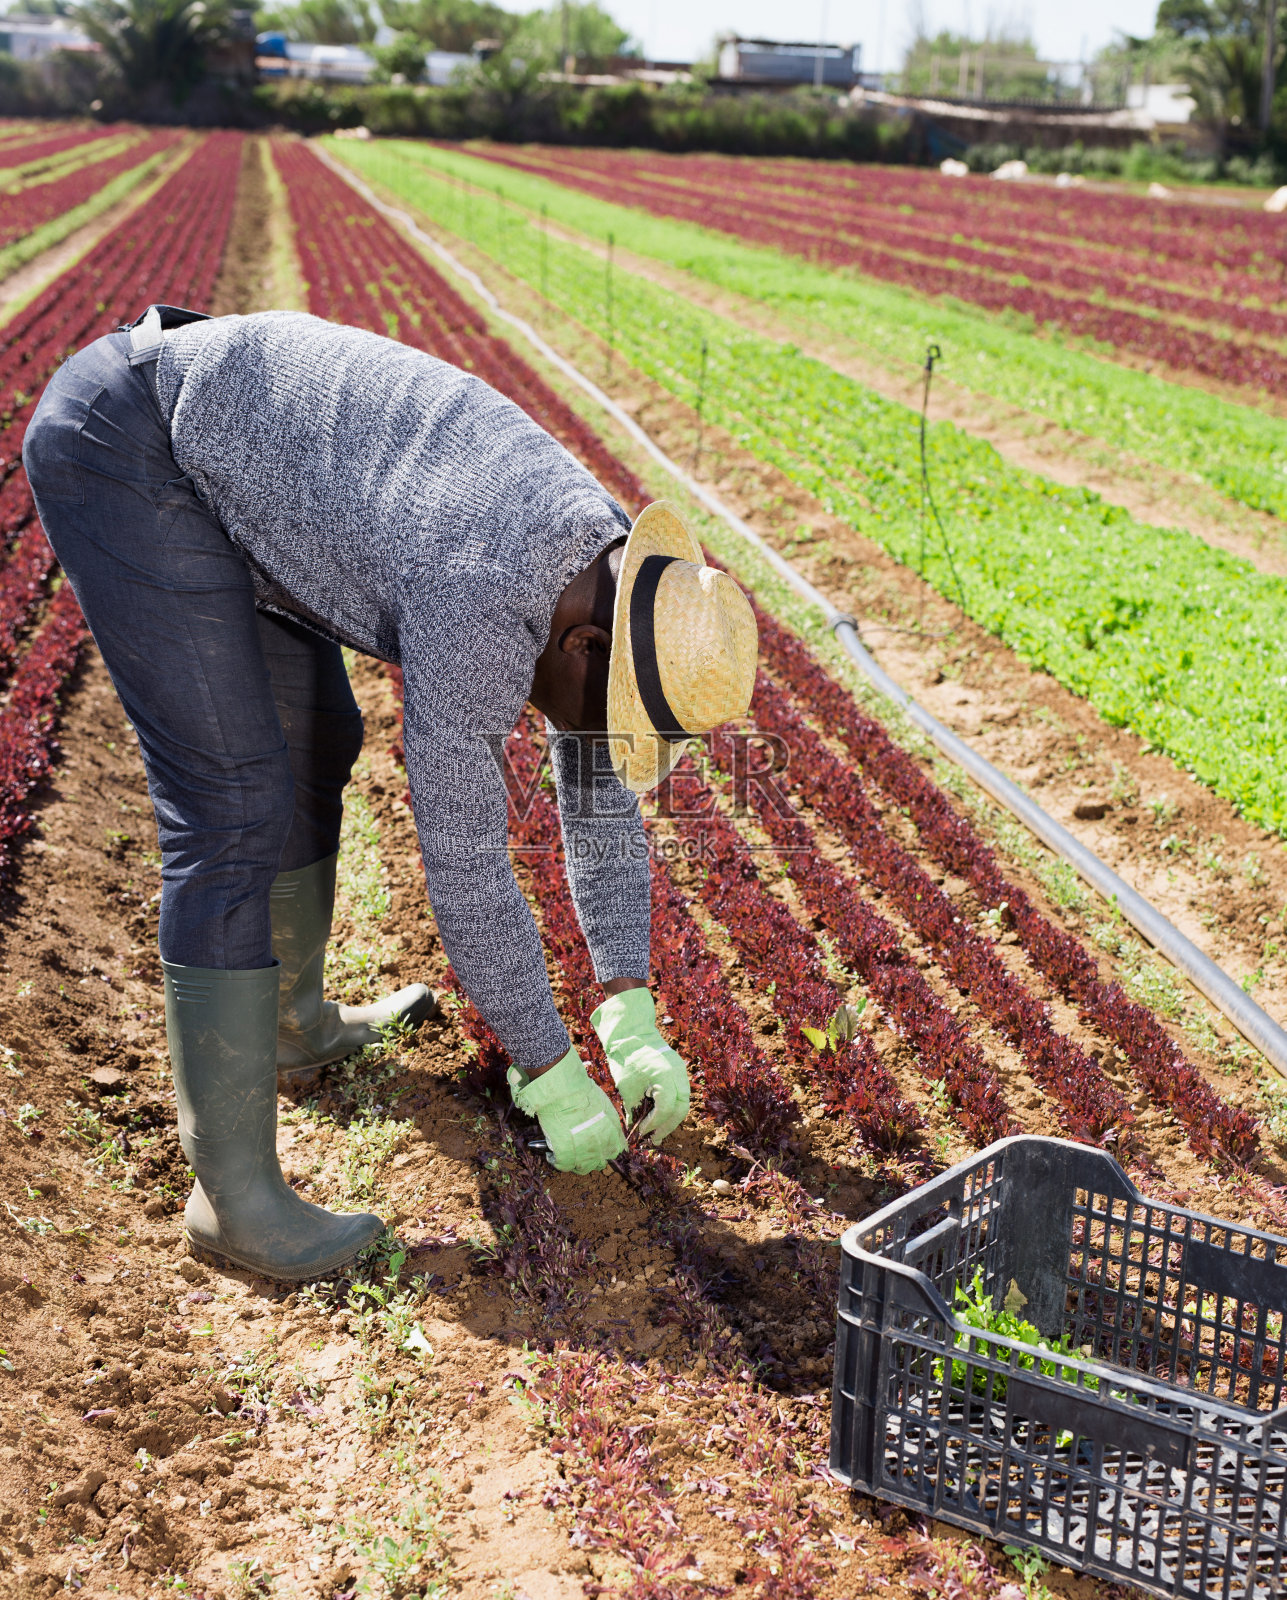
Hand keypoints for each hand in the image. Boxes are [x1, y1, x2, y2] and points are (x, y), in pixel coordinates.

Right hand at [507, 1047, 625, 1173]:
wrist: (564, 1091)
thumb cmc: (582, 1092)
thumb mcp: (604, 1105)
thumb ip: (607, 1121)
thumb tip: (603, 1128)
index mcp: (612, 1133)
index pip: (615, 1151)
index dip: (605, 1151)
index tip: (598, 1148)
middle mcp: (601, 1146)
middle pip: (599, 1163)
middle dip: (591, 1159)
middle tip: (580, 1151)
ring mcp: (584, 1152)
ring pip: (582, 1168)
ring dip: (575, 1164)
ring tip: (566, 1155)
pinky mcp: (565, 1154)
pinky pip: (563, 1166)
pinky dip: (556, 1162)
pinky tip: (552, 1155)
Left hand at [592, 987, 689, 1145]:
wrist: (630, 1033)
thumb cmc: (625, 1059)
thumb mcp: (627, 1088)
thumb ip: (634, 1111)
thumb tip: (635, 1131)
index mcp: (664, 1076)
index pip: (666, 1109)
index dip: (654, 1124)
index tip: (642, 1133)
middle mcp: (678, 1073)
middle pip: (681, 1108)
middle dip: (667, 1126)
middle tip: (654, 1138)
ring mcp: (681, 1070)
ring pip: (684, 1102)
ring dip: (671, 1118)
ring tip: (657, 1130)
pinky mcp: (679, 1069)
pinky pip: (681, 1092)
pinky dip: (672, 1106)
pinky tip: (659, 1114)